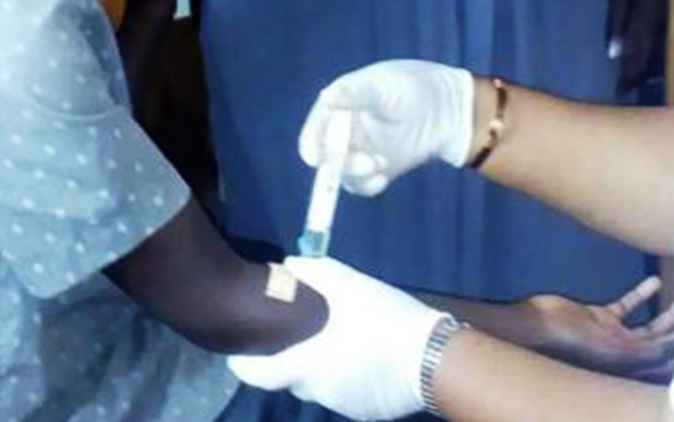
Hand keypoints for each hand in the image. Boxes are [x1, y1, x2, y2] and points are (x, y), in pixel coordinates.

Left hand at [228, 257, 446, 420]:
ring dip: (323, 367)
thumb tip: (289, 266)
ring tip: (342, 341)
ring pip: (320, 385)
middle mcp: (315, 391)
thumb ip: (314, 272)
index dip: (244, 363)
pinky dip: (347, 378)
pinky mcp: (364, 413)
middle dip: (293, 357)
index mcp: (304, 365)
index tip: (241, 351)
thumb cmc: (384, 319)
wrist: (433, 359)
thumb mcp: (349, 284)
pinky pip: (345, 394)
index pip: (255, 374)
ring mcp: (340, 405)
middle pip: (291, 376)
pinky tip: (366, 358)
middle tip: (304, 332)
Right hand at [298, 60, 473, 195]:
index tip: (316, 157)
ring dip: (355, 173)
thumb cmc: (414, 88)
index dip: (312, 144)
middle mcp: (342, 131)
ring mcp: (358, 151)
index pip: (315, 130)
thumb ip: (356, 94)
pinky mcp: (375, 169)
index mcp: (337, 105)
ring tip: (380, 164)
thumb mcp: (384, 88)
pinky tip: (382, 178)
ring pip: (343, 173)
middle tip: (365, 162)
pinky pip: (362, 185)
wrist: (450, 110)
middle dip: (338, 163)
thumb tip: (327, 97)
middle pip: (325, 157)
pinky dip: (368, 185)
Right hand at [527, 276, 673, 383]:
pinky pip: (625, 306)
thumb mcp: (614, 349)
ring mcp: (613, 334)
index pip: (668, 358)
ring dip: (670, 310)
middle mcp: (627, 352)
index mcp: (631, 365)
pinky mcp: (600, 317)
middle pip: (665, 340)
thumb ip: (647, 348)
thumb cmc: (570, 342)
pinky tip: (652, 281)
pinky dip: (639, 294)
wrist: (534, 326)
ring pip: (651, 324)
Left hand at [606, 0, 668, 93]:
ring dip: (649, 59)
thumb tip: (613, 54)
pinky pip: (663, 28)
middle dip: (639, 72)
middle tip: (630, 90)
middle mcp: (662, 19)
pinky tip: (652, 45)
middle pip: (650, 53)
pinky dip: (655, 42)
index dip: (629, 75)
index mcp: (648, 19)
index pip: (637, 55)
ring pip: (659, 42)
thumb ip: (617, 22)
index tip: (621, 92)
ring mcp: (669, 7)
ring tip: (641, 75)